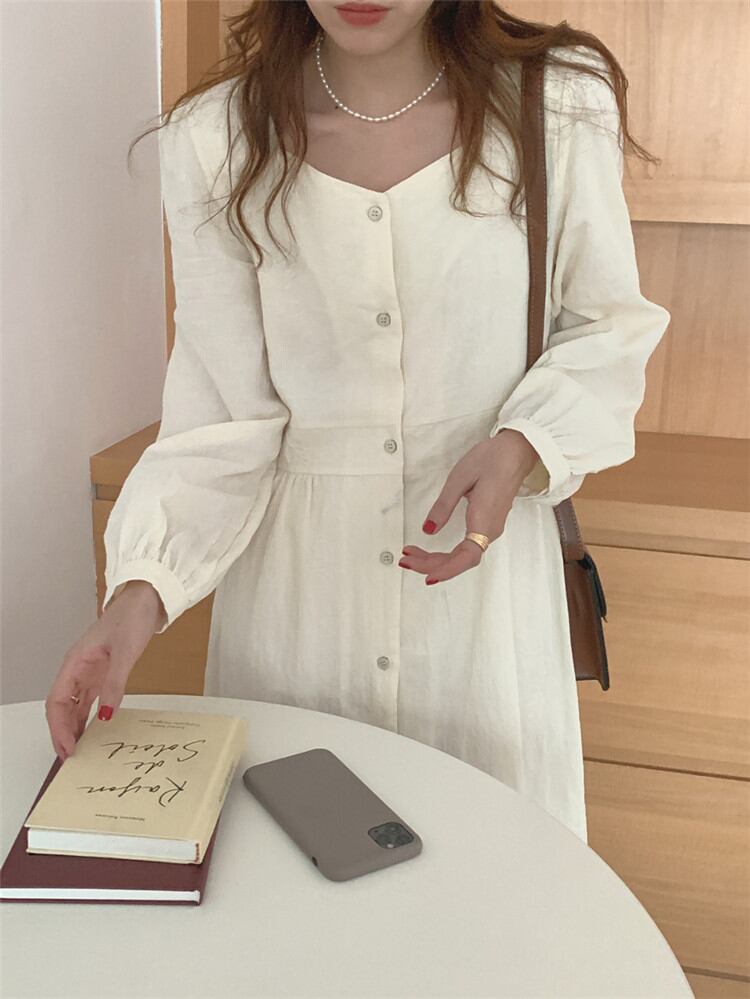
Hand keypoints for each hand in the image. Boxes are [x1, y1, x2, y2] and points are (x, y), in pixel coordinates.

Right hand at [45, 581, 165, 760]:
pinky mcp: (104, 671)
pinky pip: (91, 699)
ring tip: (81, 751)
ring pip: (75, 706)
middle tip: (71, 759)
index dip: (58, 728)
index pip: (57, 702)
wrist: (147, 600)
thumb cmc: (131, 618)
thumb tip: (106, 717)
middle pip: (62, 707)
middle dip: (63, 733)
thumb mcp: (125, 653)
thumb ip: (115, 684)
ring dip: (75, 728)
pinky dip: (91, 717)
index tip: (68, 748)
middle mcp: (78, 669)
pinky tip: (96, 731)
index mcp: (74, 663)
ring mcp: (90, 671)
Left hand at [400, 429, 540, 584]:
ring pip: (463, 555)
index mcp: (484, 519)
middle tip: (405, 560)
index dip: (448, 570)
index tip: (428, 576)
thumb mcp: (459, 479)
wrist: (516, 451)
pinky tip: (432, 552)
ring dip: (438, 560)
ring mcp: (490, 527)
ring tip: (412, 556)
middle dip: (431, 564)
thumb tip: (428, 530)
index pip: (467, 557)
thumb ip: (443, 507)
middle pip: (461, 559)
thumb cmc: (491, 460)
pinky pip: (467, 547)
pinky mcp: (487, 523)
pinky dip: (448, 553)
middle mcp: (490, 529)